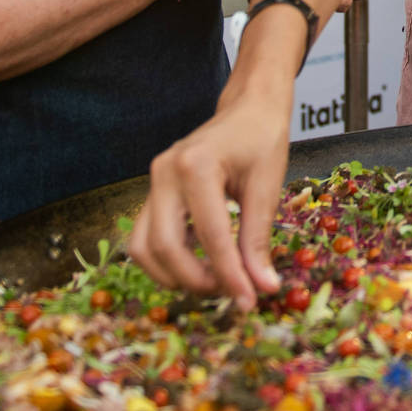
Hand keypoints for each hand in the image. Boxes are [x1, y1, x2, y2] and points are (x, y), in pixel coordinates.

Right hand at [127, 83, 293, 305]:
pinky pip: (146, 236)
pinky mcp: (153, 192)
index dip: (230, 275)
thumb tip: (263, 287)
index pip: (210, 236)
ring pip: (144, 247)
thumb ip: (259, 239)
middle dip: (196, 280)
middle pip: (164, 246)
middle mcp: (164, 173)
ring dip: (174, 275)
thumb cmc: (261, 139)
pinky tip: (200, 263)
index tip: (249, 302)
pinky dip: (167, 260)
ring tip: (214, 281)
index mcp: (195, 165)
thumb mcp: (267, 186)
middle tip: (231, 292)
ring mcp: (153, 182)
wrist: (247, 108)